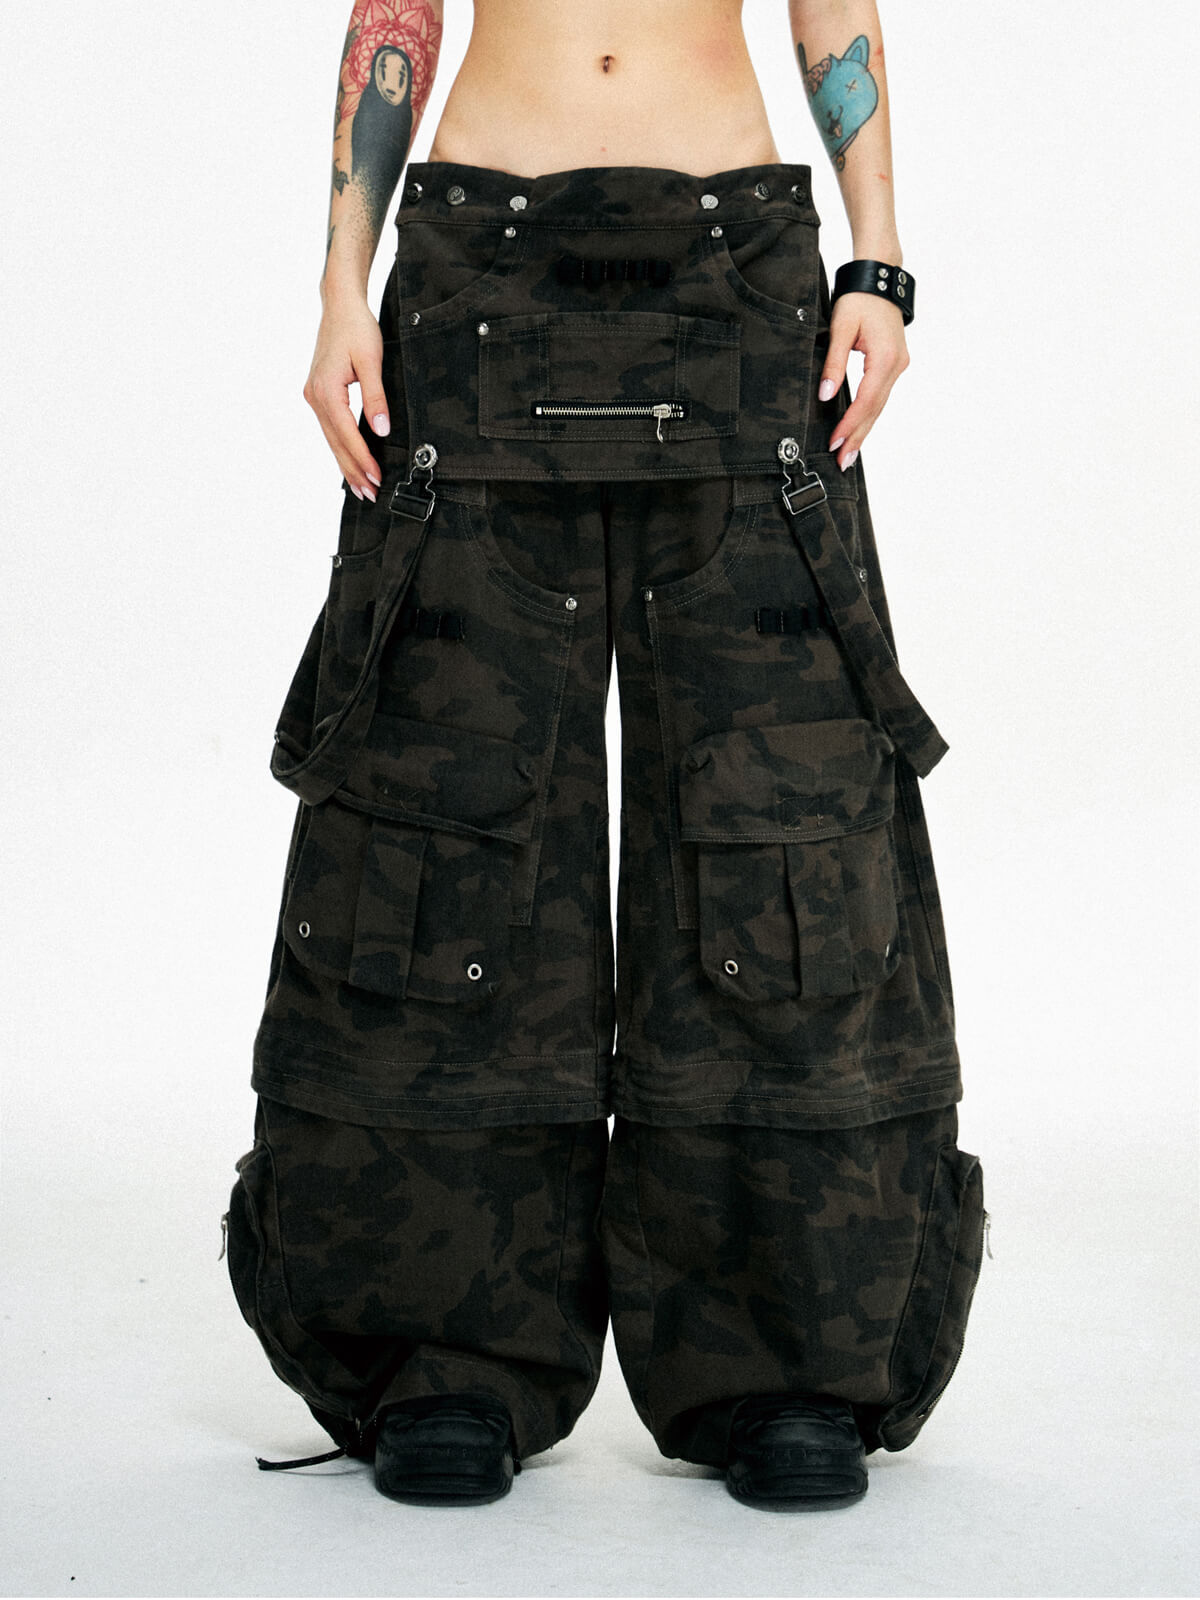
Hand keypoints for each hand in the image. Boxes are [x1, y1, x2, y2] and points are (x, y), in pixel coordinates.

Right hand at [301, 295, 391, 500]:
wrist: (340, 307)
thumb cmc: (357, 329)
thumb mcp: (372, 361)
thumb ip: (376, 397)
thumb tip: (381, 430)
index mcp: (327, 390)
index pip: (347, 434)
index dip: (363, 459)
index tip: (377, 478)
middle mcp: (316, 397)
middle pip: (336, 443)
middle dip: (354, 471)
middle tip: (370, 495)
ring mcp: (314, 397)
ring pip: (331, 440)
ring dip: (346, 465)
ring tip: (360, 488)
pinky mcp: (318, 395)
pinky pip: (330, 429)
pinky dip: (340, 448)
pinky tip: (349, 463)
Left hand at [818, 292, 909, 470]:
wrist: (880, 277)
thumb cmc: (859, 299)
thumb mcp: (840, 329)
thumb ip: (833, 364)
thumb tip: (825, 395)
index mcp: (884, 359)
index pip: (865, 401)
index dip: (849, 425)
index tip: (835, 443)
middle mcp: (896, 365)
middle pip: (875, 410)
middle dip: (858, 437)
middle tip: (843, 462)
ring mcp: (898, 365)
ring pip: (879, 405)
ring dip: (864, 429)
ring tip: (850, 453)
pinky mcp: (894, 363)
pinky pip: (881, 395)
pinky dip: (869, 413)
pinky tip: (859, 428)